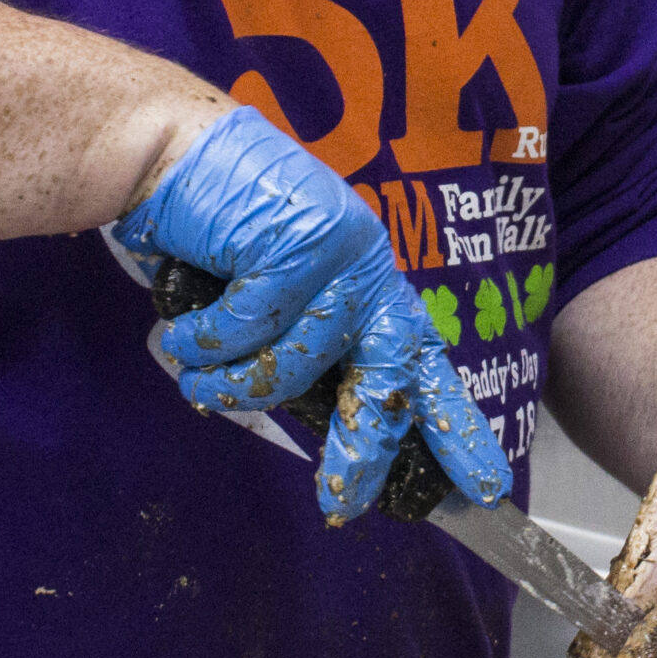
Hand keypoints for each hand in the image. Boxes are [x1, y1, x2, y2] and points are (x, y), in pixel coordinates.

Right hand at [107, 107, 510, 519]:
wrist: (173, 153)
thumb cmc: (220, 232)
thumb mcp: (282, 297)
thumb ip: (313, 351)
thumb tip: (339, 441)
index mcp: (374, 282)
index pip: (426, 363)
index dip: (455, 429)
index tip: (483, 488)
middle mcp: (369, 265)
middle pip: (387, 378)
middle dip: (364, 448)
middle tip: (340, 504)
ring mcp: (337, 253)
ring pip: (294, 365)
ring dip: (233, 387)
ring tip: (197, 378)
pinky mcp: (293, 245)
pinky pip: (242, 335)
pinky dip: (201, 344)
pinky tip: (182, 332)